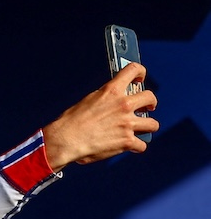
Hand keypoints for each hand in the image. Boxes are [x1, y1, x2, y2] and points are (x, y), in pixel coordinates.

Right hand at [42, 62, 158, 165]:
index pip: (133, 71)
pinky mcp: (126, 142)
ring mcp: (127, 124)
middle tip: (147, 107)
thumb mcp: (87, 101)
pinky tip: (132, 147)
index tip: (140, 78)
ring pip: (153, 124)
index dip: (140, 73)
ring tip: (142, 129)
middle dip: (150, 103)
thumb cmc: (70, 123)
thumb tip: (110, 100)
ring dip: (148, 127)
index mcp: (111, 92)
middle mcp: (123, 105)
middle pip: (150, 98)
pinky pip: (142, 145)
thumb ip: (104, 98)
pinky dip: (137, 147)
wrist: (64, 141)